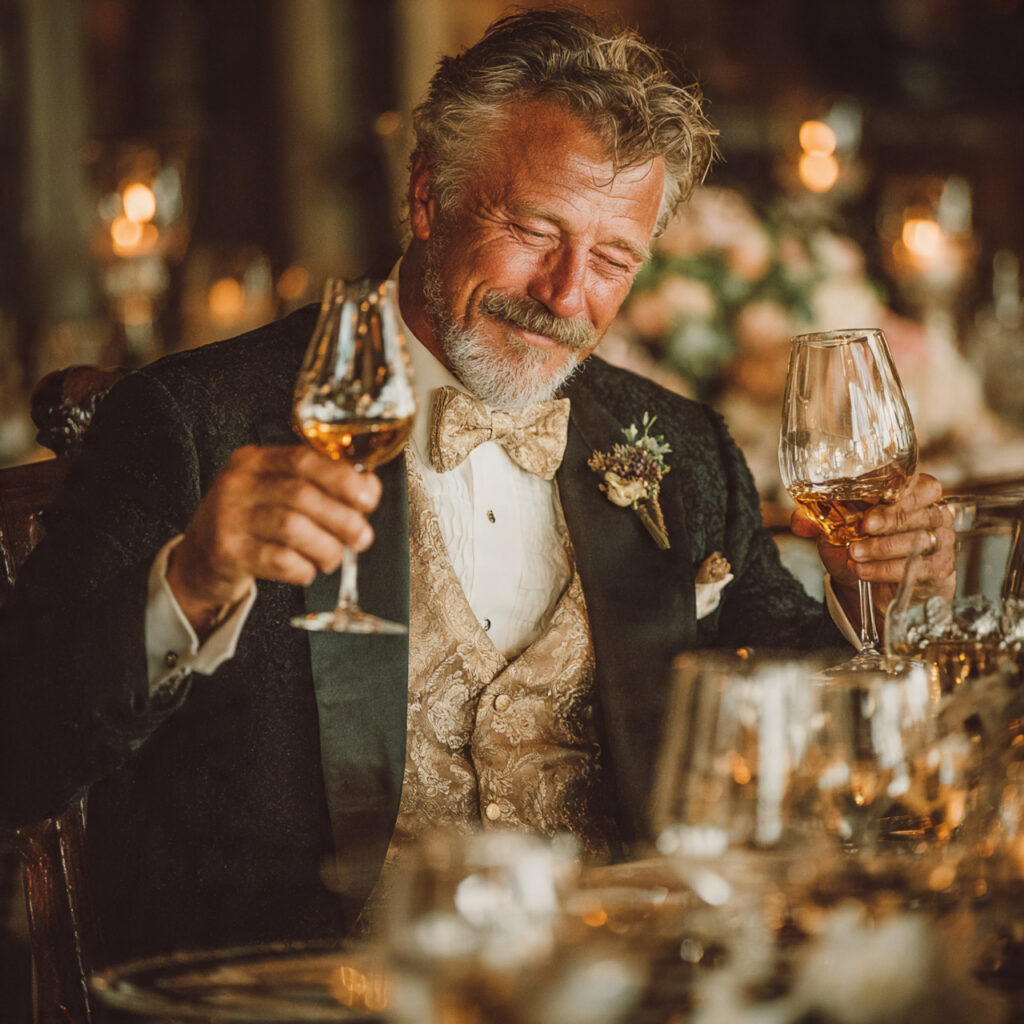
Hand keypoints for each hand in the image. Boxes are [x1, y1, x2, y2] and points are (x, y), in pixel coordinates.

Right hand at [166, 445, 380, 634]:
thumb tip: (369, 488)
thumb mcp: (277, 495)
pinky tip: (307, 570)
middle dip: (342, 519)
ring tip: (334, 558)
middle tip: (362, 537)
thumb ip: (320, 487)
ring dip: (326, 546)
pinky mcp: (224, 551)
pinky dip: (303, 567)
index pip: (303, 459)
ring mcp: (226, 516)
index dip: (342, 478)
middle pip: (302, 495)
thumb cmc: (251, 525)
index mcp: (255, 460)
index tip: (368, 498)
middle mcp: (237, 483)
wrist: (199, 562)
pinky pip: (277, 559)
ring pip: (292, 527)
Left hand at [790, 472, 953, 627]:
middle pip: (921, 513)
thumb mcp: (835, 532)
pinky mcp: (941, 569)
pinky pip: (921, 568)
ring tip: (855, 555)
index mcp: (913, 495)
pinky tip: (866, 572)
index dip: (901, 495)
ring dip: (884, 549)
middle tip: (862, 529)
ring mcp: (941, 542)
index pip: (923, 486)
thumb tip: (799, 520)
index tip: (872, 508)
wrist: (868, 584)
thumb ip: (816, 522)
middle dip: (889, 521)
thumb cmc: (858, 546)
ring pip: (920, 541)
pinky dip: (889, 570)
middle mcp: (934, 514)